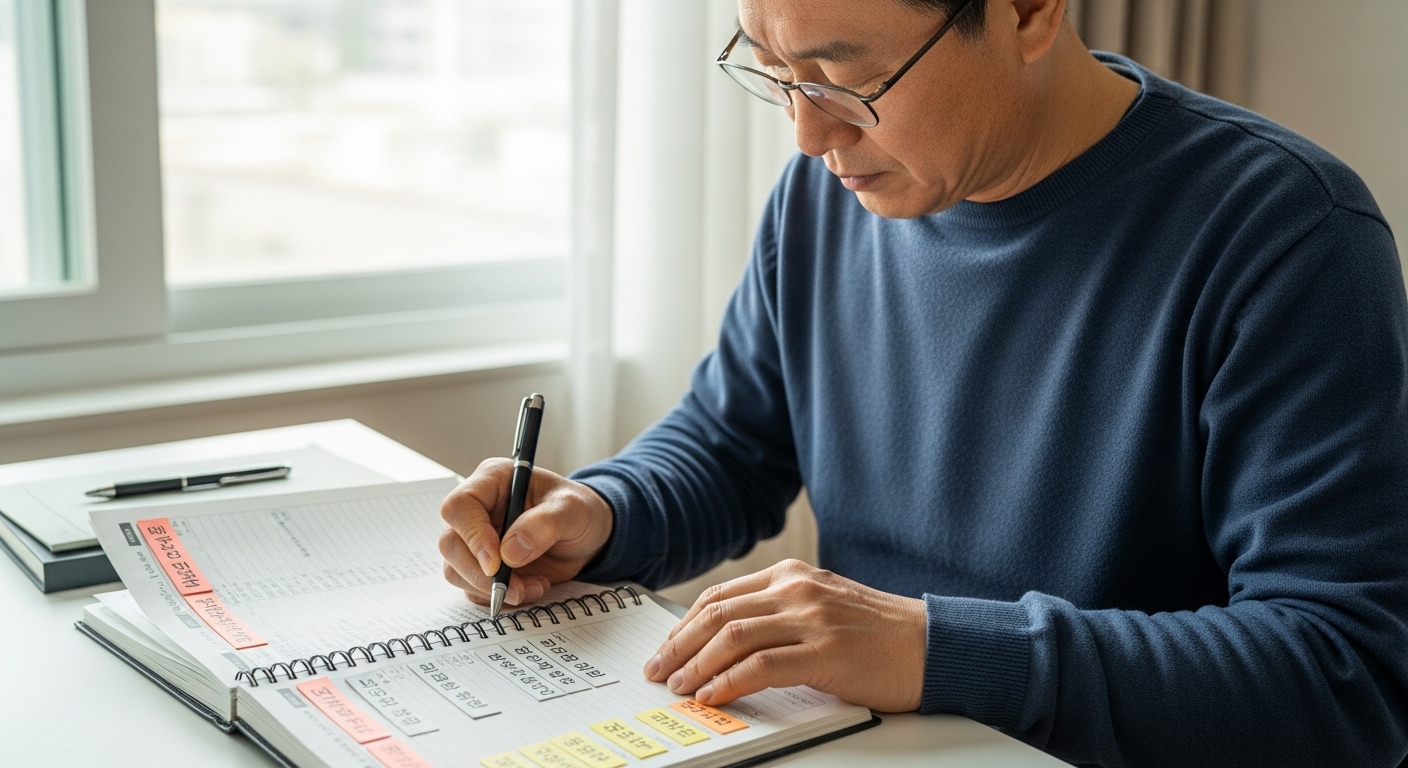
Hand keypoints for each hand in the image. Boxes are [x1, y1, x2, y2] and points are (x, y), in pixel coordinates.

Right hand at [439, 458, 612, 607]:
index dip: (472, 535)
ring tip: (535, 586)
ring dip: (493, 589)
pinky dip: (501, 597)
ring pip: (456, 571)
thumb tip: (509, 553)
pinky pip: (474, 589)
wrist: (586, 536)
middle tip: (516, 588)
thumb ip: (544, 525)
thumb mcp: (573, 509)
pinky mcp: (482, 567)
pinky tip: (532, 588)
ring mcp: (476, 540)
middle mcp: (478, 510)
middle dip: (480, 574)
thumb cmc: (579, 511)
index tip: (497, 563)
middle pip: (450, 544)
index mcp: (493, 481)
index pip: (460, 506)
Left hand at [642, 560, 926, 712]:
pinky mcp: (826, 653)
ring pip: (732, 637)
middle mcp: (797, 590)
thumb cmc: (879, 634)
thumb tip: (725, 642)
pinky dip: (729, 682)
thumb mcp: (822, 607)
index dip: (685, 624)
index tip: (666, 648)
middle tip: (658, 670)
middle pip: (717, 613)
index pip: (721, 595)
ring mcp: (811, 619)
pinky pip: (761, 666)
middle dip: (678, 644)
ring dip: (696, 665)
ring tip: (679, 686)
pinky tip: (714, 695)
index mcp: (792, 576)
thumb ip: (779, 614)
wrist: (932, 645)